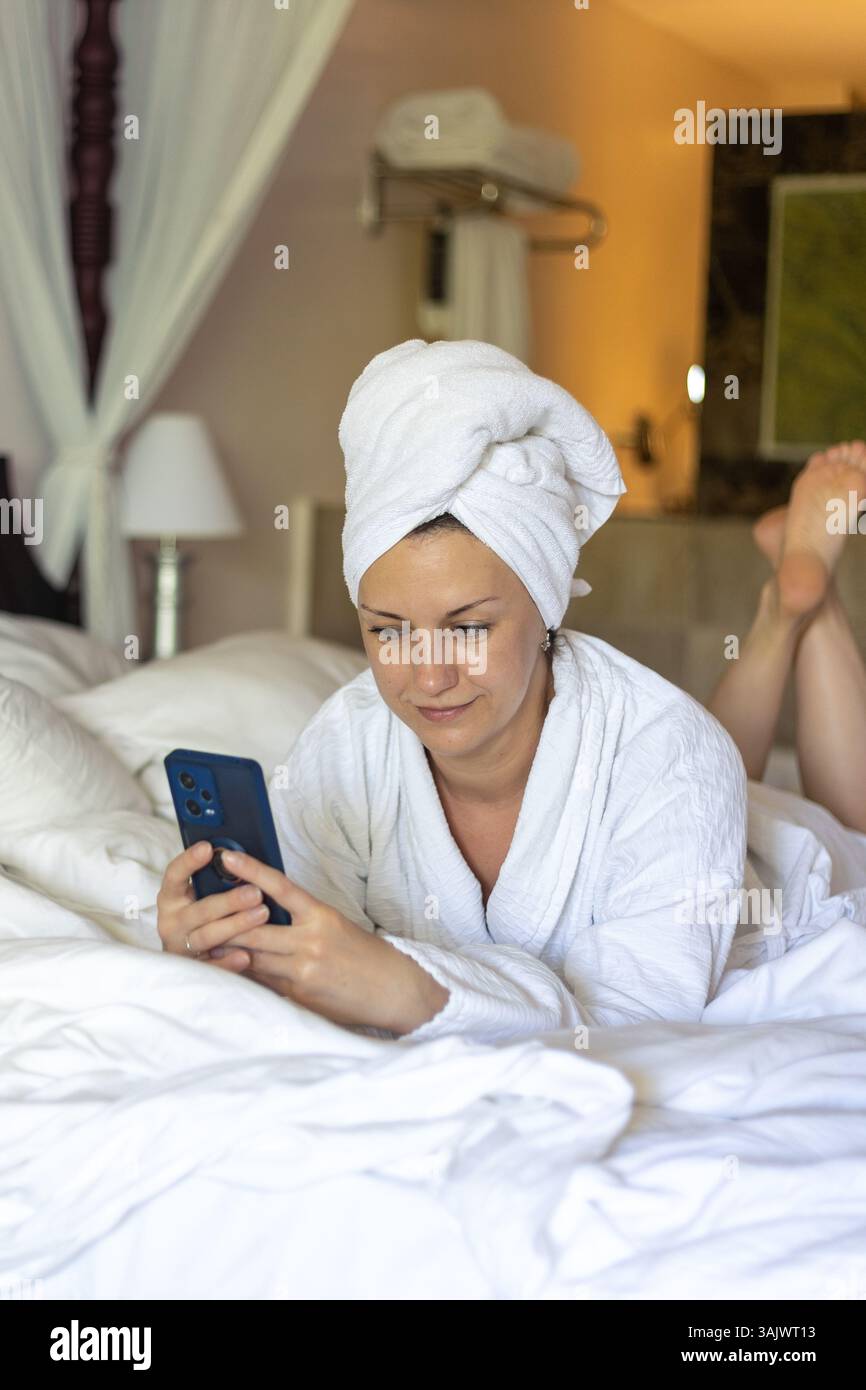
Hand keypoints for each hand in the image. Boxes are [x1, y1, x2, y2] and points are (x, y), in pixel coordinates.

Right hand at [156, 840, 264, 974]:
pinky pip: (212, 967)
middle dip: (229, 900)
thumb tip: (241, 857)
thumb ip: (216, 880)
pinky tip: (246, 956)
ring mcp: (181, 947)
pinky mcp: (193, 970)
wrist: (196, 959)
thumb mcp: (204, 895)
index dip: (189, 861)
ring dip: (235, 926)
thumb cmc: (208, 916)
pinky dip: (228, 962)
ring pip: (208, 936)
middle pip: (200, 910)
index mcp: (171, 898)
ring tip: (262, 915)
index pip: (174, 875)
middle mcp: (172, 922)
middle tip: (256, 892)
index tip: (208, 847)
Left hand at [197, 849, 449, 1033]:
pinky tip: (229, 972)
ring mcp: (303, 971)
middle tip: (197, 911)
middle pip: (253, 928)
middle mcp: (310, 941)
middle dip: (223, 922)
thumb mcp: (336, 926)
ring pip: (252, 957)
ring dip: (227, 952)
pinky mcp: (299, 996)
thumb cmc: (365, 955)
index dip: (251, 870)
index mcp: (322, 916)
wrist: (393, 990)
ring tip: (201, 943)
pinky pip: (263, 983)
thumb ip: (301, 920)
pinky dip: (246, 976)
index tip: (226, 856)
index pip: (280, 887)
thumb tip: (262, 913)